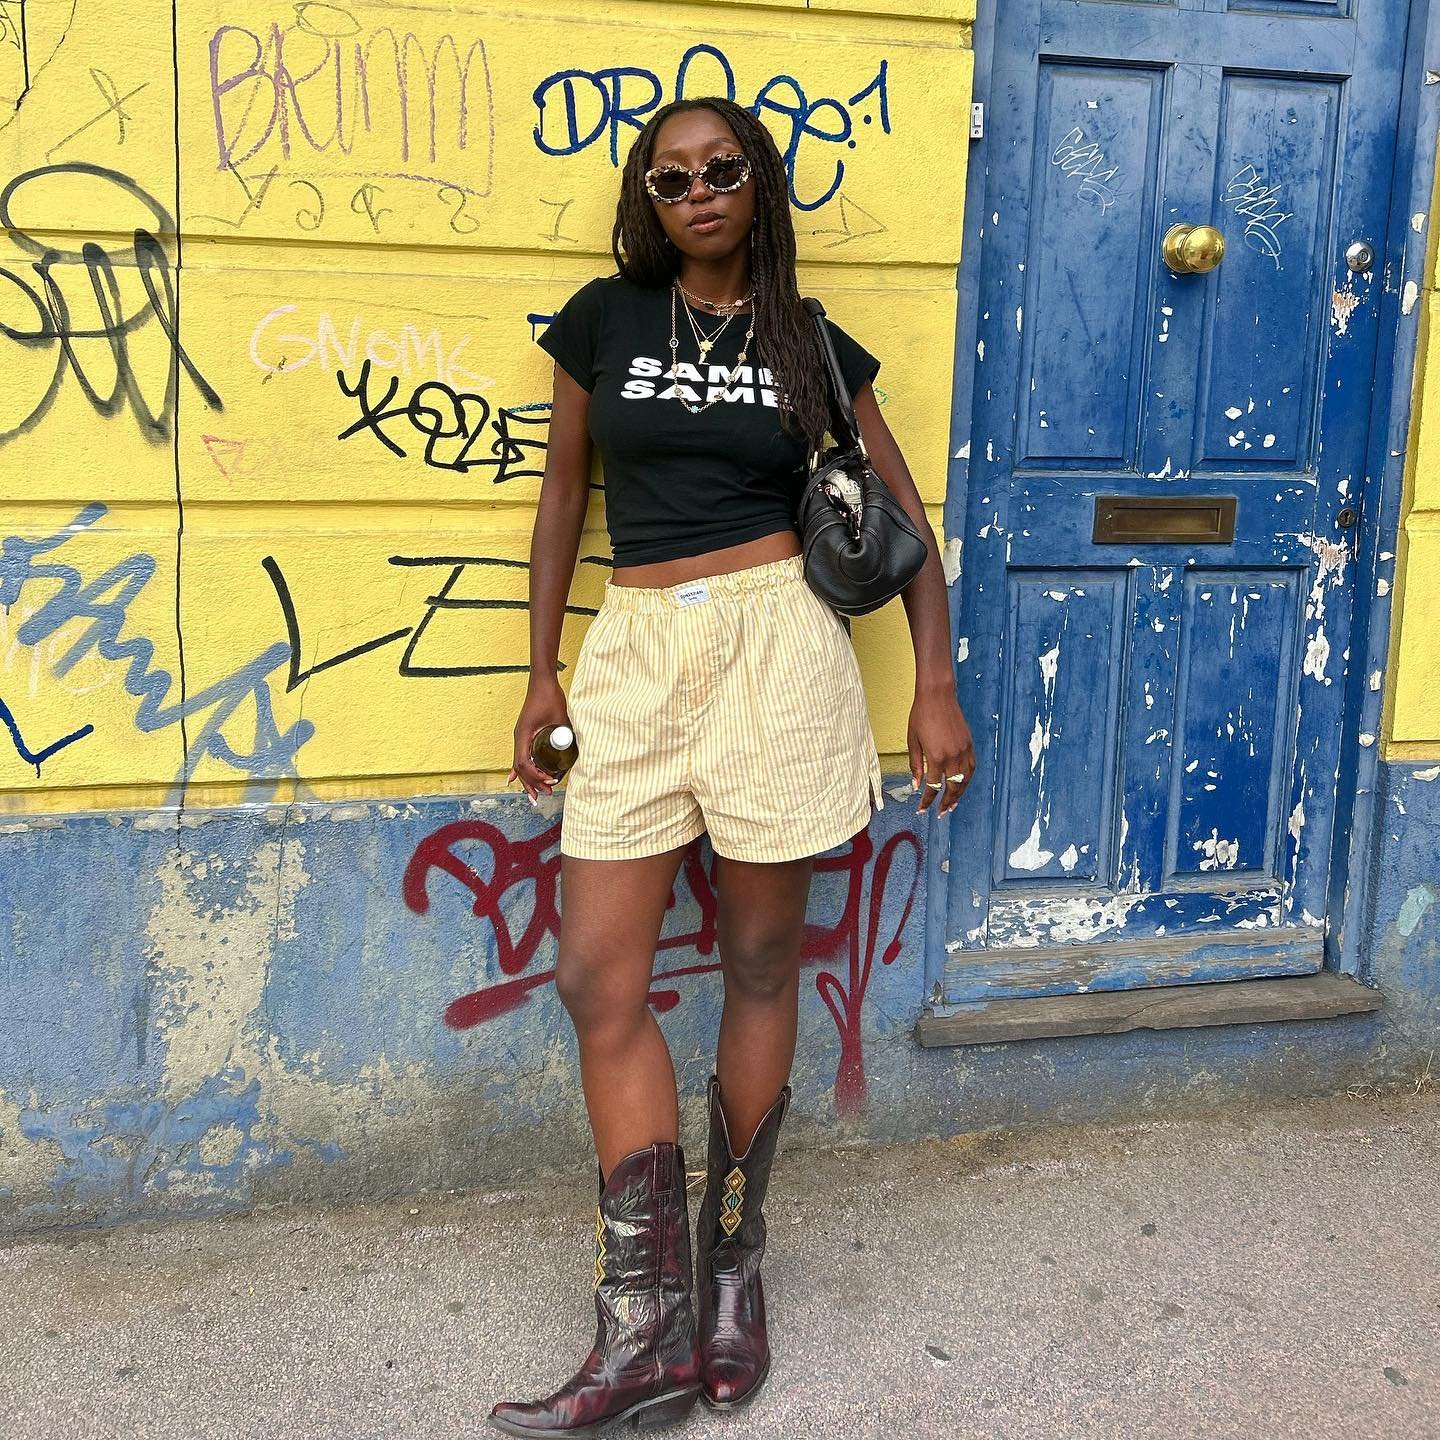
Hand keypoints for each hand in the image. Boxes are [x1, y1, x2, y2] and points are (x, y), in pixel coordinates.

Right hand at [509, 677, 570, 803]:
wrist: (542, 682)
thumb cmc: (550, 697)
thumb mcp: (561, 717)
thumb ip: (567, 733)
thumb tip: (579, 751)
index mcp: (523, 735)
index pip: (524, 763)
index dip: (535, 776)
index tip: (550, 780)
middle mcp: (519, 738)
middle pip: (520, 768)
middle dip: (532, 783)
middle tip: (546, 794)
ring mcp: (520, 736)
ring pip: (519, 764)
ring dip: (528, 779)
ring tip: (536, 793)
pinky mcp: (525, 734)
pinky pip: (521, 756)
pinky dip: (521, 769)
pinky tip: (517, 778)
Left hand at [908, 687, 974, 817]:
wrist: (938, 695)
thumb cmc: (920, 716)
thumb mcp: (912, 741)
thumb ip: (915, 765)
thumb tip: (916, 785)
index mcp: (936, 757)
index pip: (933, 787)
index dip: (927, 801)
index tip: (922, 810)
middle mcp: (953, 756)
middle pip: (952, 788)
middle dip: (946, 803)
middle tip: (941, 814)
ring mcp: (964, 750)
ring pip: (965, 780)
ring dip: (959, 795)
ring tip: (953, 805)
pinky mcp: (969, 744)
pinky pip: (971, 768)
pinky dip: (967, 780)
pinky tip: (961, 785)